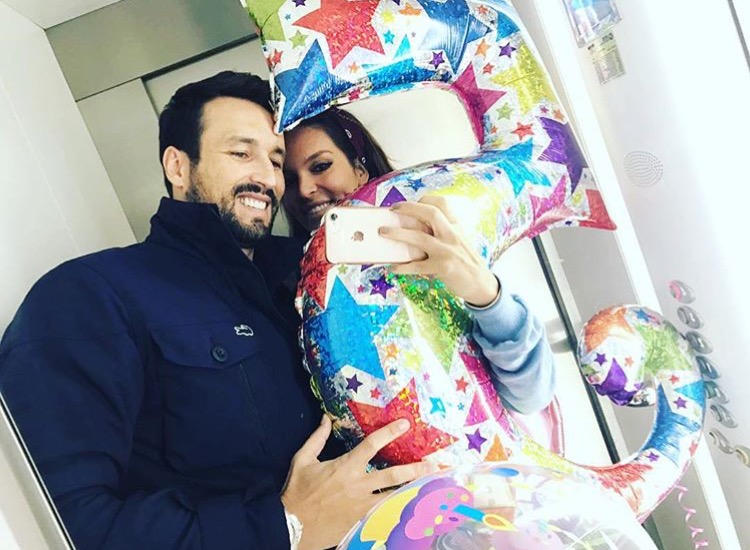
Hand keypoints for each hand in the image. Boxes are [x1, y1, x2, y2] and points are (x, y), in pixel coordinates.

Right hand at [281, 416, 433, 549]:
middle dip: (416, 469)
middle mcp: (358, 485)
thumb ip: (317, 438)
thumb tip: (326, 419)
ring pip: (394, 497)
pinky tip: (415, 509)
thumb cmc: (296, 492)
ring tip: (432, 487)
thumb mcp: (302, 460)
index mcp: (346, 467)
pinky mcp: (361, 522)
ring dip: (414, 491)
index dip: (390, 433)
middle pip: (394, 475)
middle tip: (435, 463)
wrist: (291, 526)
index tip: (405, 424)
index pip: (372, 445)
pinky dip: (400, 511)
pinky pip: (385, 515)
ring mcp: (362, 506)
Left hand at [380, 197, 499, 306]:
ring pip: (419, 237)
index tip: (409, 203)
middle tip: (393, 209)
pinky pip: (417, 265)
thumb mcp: (458, 241)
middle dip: (409, 208)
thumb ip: (442, 232)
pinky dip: (403, 266)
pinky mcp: (443, 267)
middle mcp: (452, 235)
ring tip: (383, 232)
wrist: (482, 284)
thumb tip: (413, 228)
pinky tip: (393, 267)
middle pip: (431, 213)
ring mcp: (447, 251)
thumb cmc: (465, 261)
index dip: (424, 200)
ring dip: (398, 233)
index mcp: (456, 226)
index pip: (442, 204)